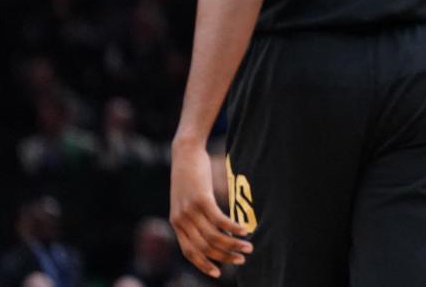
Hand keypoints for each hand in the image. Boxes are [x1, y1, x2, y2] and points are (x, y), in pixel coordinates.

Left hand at [170, 141, 252, 278]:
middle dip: (225, 256)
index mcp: (177, 223)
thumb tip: (211, 227)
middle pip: (204, 247)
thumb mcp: (187, 199)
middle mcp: (181, 220)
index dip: (204, 264)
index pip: (189, 252)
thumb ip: (194, 215)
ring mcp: (190, 210)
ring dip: (233, 244)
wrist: (184, 153)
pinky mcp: (201, 199)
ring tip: (248, 246)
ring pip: (213, 236)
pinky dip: (233, 227)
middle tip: (242, 259)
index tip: (218, 273)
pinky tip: (244, 230)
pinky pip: (219, 220)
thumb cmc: (190, 175)